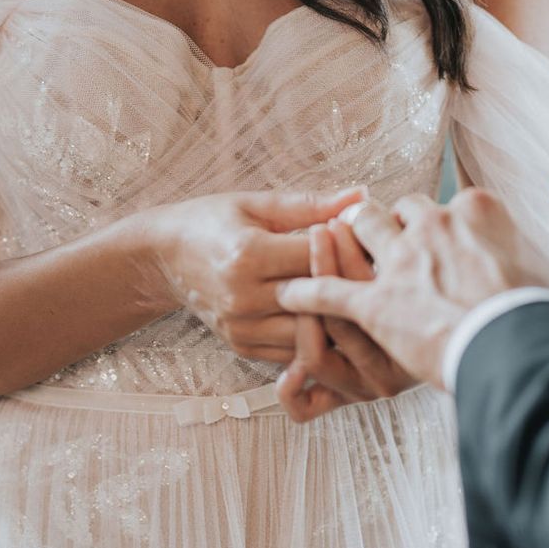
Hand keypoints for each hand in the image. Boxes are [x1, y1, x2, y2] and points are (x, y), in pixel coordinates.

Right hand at [146, 186, 366, 362]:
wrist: (164, 257)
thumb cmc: (211, 220)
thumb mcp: (256, 204)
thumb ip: (311, 204)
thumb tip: (362, 196)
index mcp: (248, 255)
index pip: (318, 256)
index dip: (352, 246)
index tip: (375, 238)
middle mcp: (243, 297)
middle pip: (319, 300)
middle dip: (354, 287)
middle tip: (384, 275)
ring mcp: (241, 327)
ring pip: (312, 334)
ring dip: (340, 319)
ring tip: (367, 300)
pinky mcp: (242, 346)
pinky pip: (294, 351)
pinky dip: (318, 337)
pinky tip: (336, 320)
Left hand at [276, 189, 548, 388]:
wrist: (520, 348)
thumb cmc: (545, 317)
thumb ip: (541, 270)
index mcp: (477, 211)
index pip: (447, 203)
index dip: (436, 223)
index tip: (436, 236)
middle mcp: (433, 226)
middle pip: (397, 209)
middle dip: (386, 221)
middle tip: (379, 235)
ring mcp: (400, 262)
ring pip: (357, 230)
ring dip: (344, 237)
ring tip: (329, 242)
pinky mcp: (375, 302)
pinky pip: (328, 290)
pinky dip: (305, 293)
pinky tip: (288, 295)